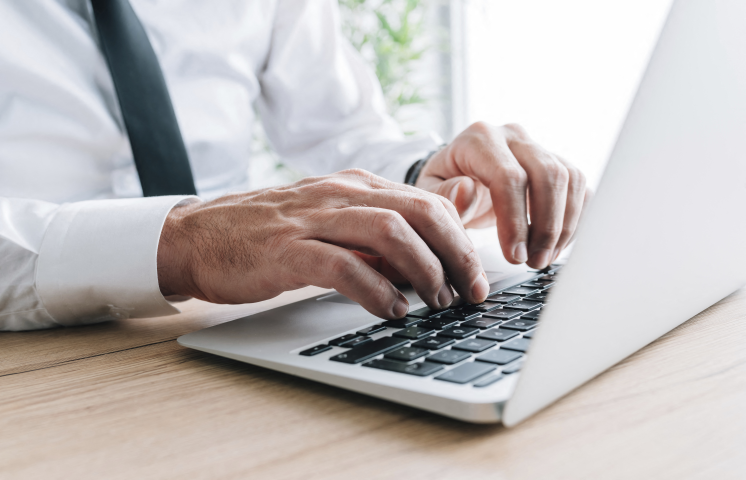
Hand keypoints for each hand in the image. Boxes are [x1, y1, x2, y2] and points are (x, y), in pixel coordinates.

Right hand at [157, 169, 488, 319]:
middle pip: (418, 213)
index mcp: (355, 185)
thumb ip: (384, 223)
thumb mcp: (335, 220)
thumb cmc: (272, 235)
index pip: (427, 203)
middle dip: (455, 254)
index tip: (476, 276)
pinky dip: (376, 290)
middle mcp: (339, 194)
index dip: (461, 240)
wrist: (199, 236)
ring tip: (439, 303)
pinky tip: (393, 310)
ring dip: (424, 271)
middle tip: (471, 292)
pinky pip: (343, 266)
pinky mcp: (287, 251)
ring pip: (388, 233)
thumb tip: (445, 226)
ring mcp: (312, 220)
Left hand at [416, 122, 588, 268]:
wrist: (458, 176)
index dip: (515, 220)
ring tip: (544, 258)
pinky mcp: (556, 162)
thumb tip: (466, 191)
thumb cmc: (443, 186)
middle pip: (548, 174)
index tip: (514, 255)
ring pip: (570, 179)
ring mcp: (538, 146)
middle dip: (546, 226)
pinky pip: (580, 187)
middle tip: (534, 262)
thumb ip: (445, 196)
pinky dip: (575, 219)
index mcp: (479, 138)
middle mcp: (513, 136)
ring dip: (563, 225)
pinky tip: (556, 245)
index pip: (508, 176)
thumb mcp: (430, 194)